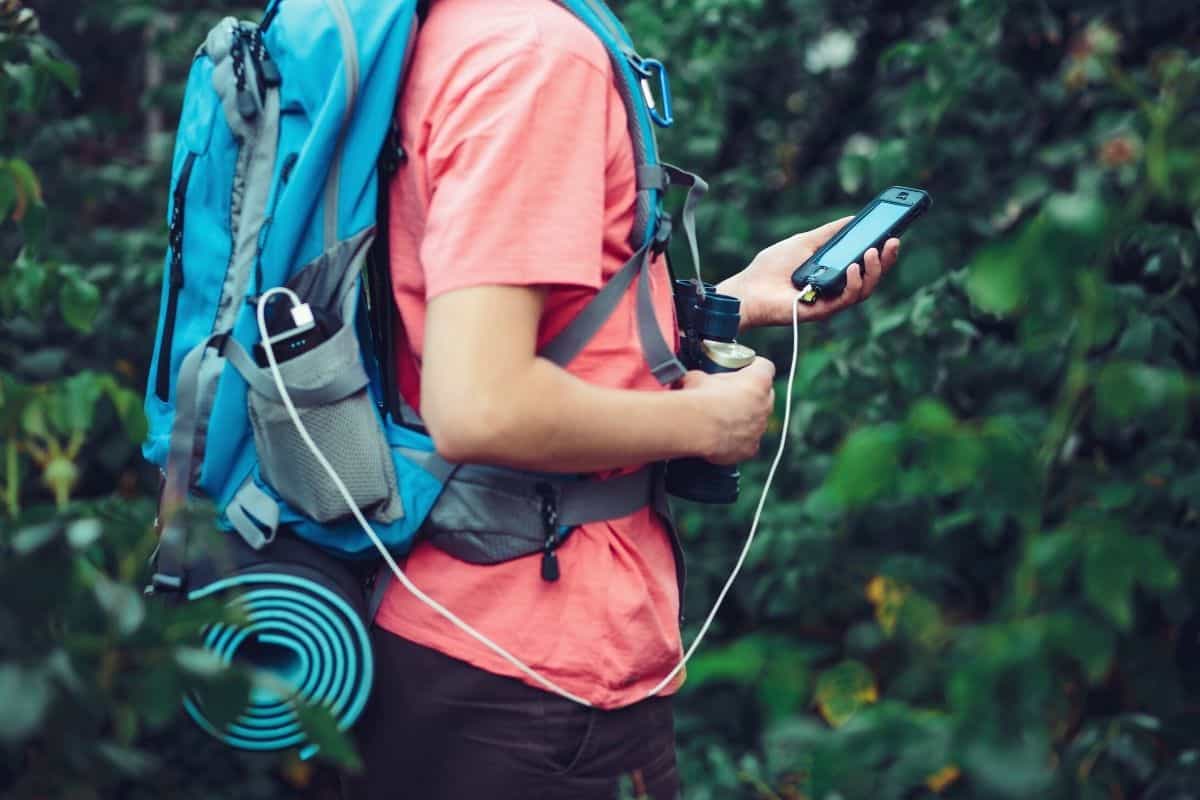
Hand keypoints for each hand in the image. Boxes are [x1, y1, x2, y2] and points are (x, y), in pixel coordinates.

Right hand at [679, 357, 775, 464]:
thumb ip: (705, 378)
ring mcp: (760, 428)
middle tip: (730, 396)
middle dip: (750, 395)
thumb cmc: (699, 398)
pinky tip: (721, 439)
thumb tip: (695, 381)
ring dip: (745, 419)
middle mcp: (765, 404)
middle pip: (764, 395)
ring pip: (757, 421)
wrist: (696, 427)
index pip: (764, 367)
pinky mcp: (751, 448)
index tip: (744, 369)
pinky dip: (738, 441)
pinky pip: (748, 443)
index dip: (753, 367)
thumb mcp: (698, 377)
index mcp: (758, 381)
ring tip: (722, 420)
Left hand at [718, 217, 900, 327]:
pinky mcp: (821, 311)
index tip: (894, 233)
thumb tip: (853, 219)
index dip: (882, 252)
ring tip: (873, 252)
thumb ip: (829, 233)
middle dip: (885, 260)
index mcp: (833, 273)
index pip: (864, 264)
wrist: (748, 288)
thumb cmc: (771, 267)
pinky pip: (845, 300)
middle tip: (893, 242)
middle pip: (870, 278)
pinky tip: (853, 268)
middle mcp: (835, 289)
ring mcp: (829, 302)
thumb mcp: (804, 242)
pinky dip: (853, 284)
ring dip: (873, 271)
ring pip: (863, 290)